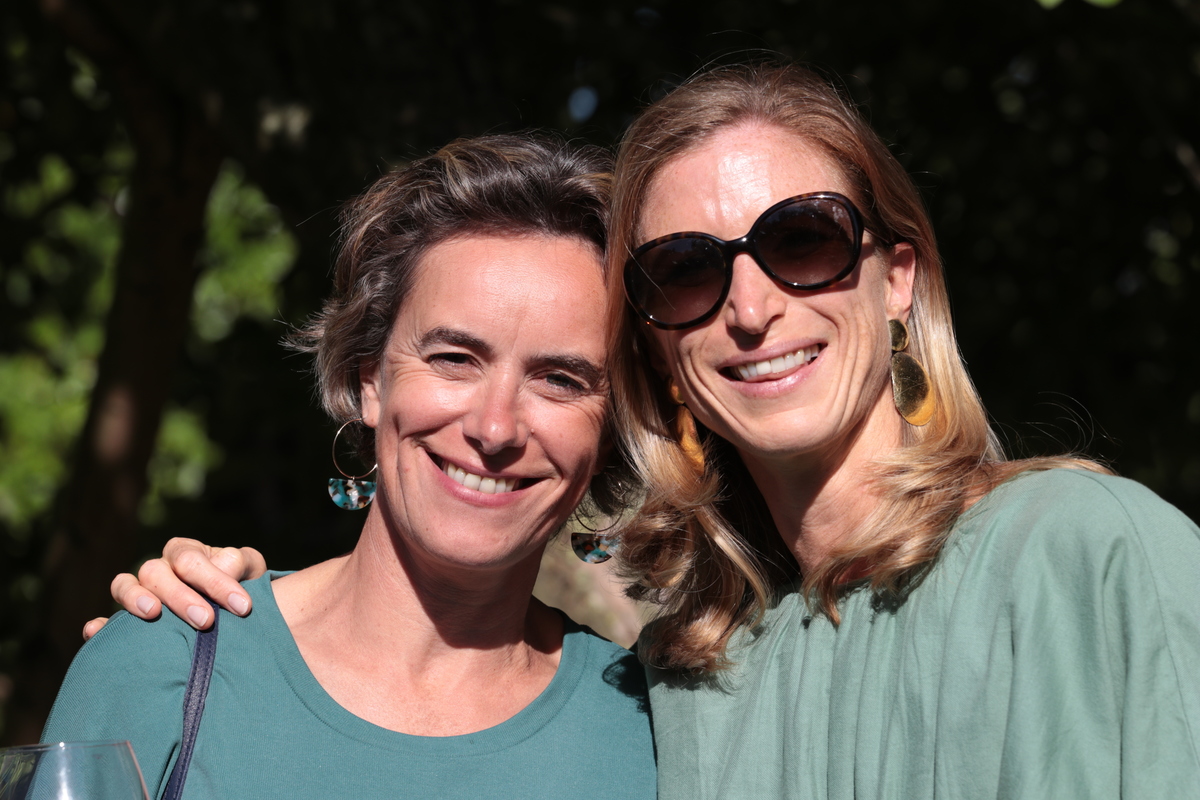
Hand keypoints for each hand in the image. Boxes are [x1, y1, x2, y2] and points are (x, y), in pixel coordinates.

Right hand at [96, 538, 266, 634]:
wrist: (229, 610)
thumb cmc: (240, 585)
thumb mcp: (249, 570)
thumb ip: (240, 563)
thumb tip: (225, 567)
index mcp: (186, 552)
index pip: (193, 560)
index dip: (216, 582)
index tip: (242, 606)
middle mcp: (158, 568)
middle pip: (156, 573)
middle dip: (181, 597)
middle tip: (206, 620)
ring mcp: (138, 592)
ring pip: (124, 585)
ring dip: (135, 598)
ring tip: (152, 613)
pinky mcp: (126, 620)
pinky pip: (106, 621)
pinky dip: (99, 625)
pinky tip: (94, 631)